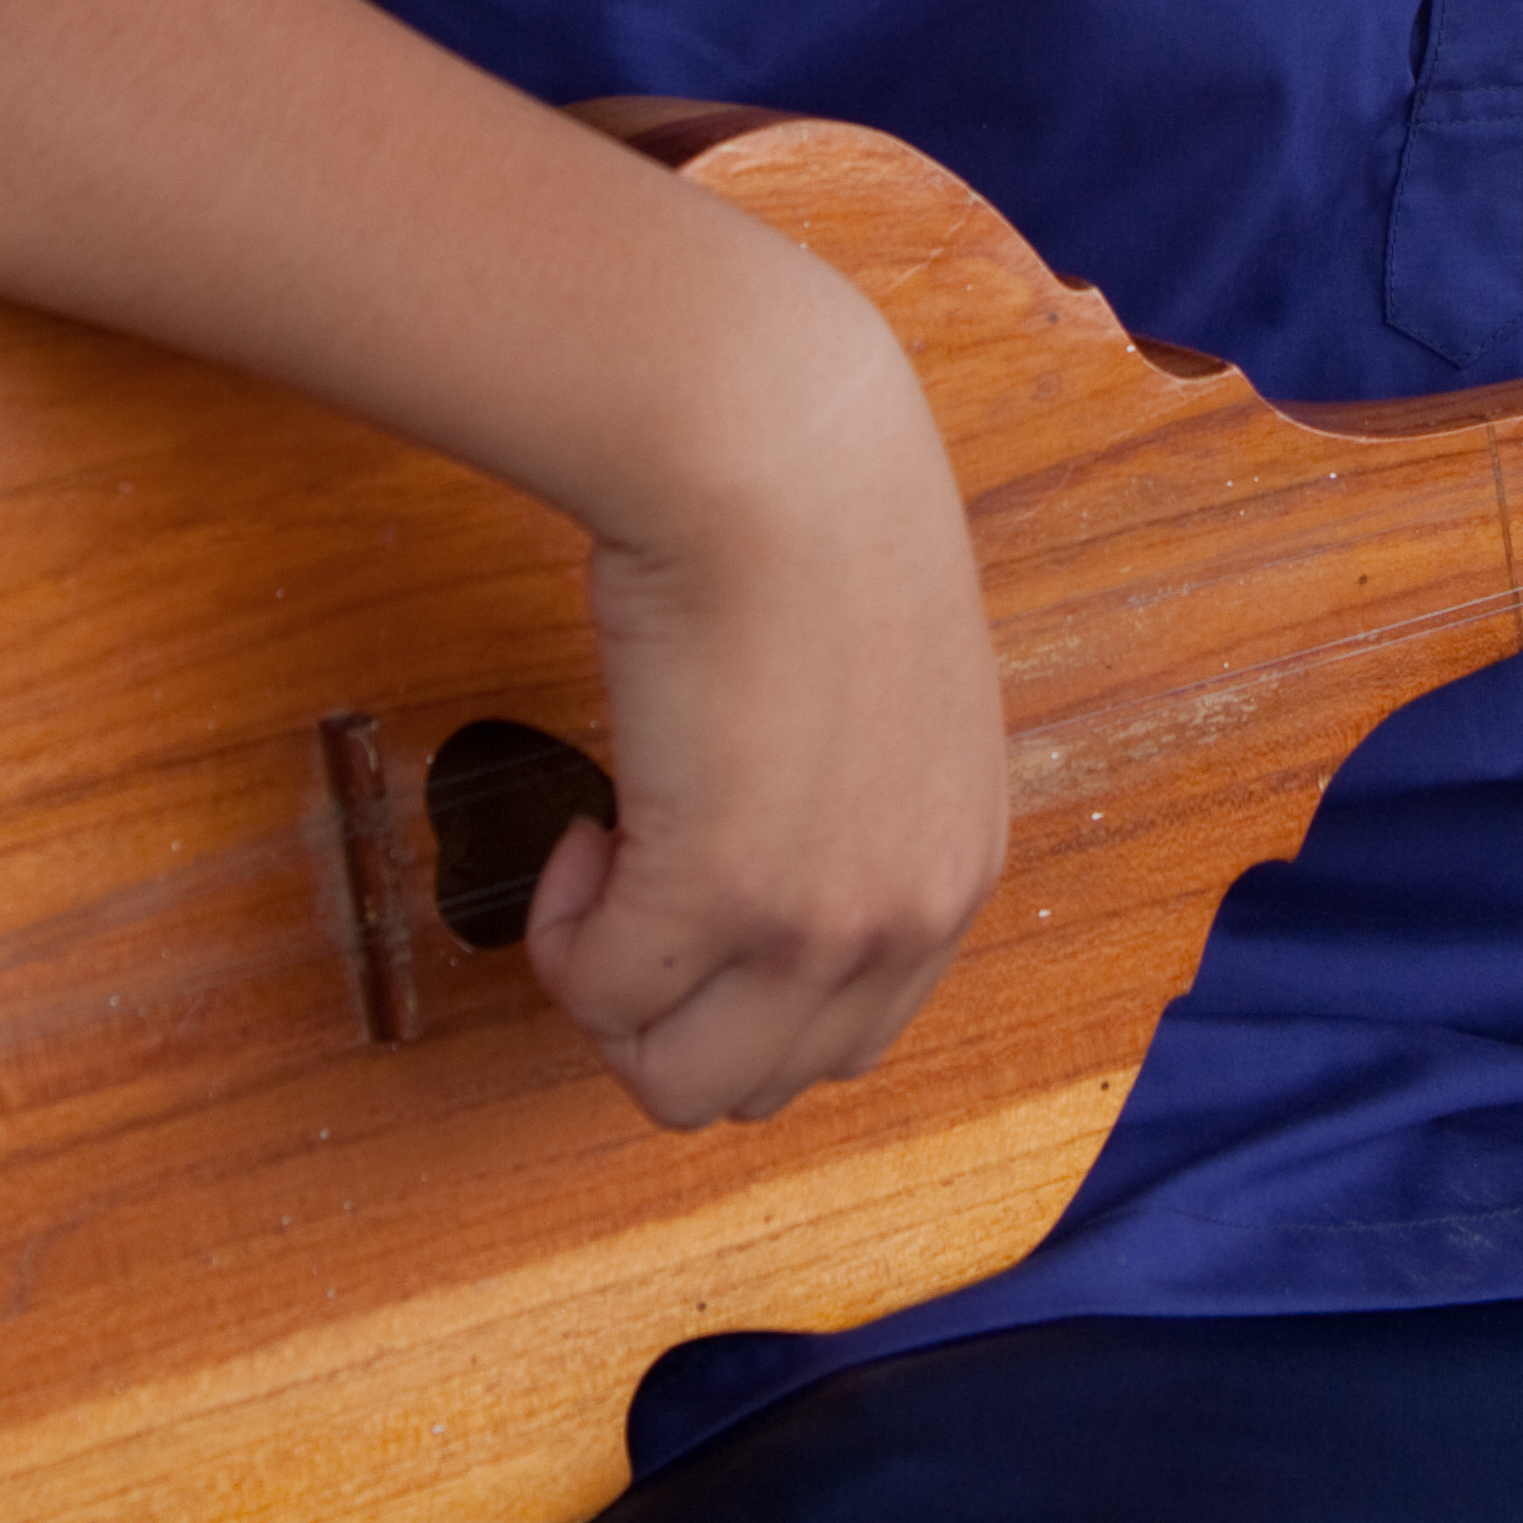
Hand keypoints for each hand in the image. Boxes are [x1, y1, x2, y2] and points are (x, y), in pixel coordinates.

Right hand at [525, 244, 1009, 1130]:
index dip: (740, 984)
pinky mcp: (726, 893)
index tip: (688, 878)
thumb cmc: (809, 520)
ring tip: (609, 855)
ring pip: (680, 1079)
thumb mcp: (883, 691)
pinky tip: (588, 823)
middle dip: (671, 1007)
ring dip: (614, 988)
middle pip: (764, 1081)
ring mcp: (827, 917)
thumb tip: (762, 839)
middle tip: (632, 882)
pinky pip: (601, 994)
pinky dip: (563, 938)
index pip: (850, 1037)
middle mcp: (915, 910)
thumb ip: (854, 795)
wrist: (773, 441)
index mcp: (959, 861)